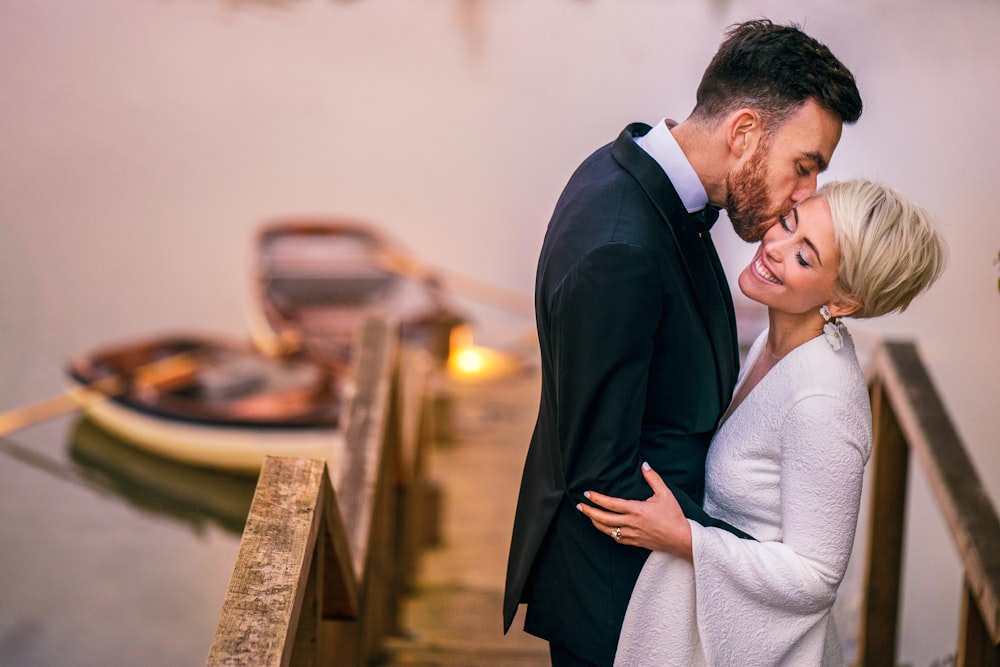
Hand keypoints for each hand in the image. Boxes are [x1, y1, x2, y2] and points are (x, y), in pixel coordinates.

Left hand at [576, 462, 692, 561]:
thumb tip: (644, 465)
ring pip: (607, 530)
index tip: (587, 494)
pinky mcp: (635, 543)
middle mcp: (631, 523)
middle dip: (589, 512)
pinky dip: (608, 532)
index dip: (597, 499)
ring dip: (595, 523)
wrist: (681, 539)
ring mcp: (632, 535)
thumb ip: (653, 478)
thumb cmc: (674, 516)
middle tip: (580, 506)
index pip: (611, 504)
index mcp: (636, 510)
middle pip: (604, 519)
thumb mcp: (665, 494)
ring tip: (588, 515)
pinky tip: (605, 527)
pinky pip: (616, 538)